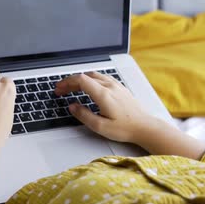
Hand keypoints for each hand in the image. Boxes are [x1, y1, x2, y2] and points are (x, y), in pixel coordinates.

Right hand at [55, 71, 204, 158]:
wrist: (145, 127)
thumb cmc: (126, 128)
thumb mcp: (101, 126)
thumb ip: (84, 115)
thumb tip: (72, 106)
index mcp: (103, 94)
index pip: (80, 80)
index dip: (67, 82)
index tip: (59, 89)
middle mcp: (110, 86)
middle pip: (85, 76)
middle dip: (71, 81)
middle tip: (61, 90)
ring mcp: (116, 86)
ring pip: (94, 75)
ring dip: (81, 80)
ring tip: (73, 88)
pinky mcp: (121, 88)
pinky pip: (102, 78)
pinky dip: (91, 80)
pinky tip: (90, 87)